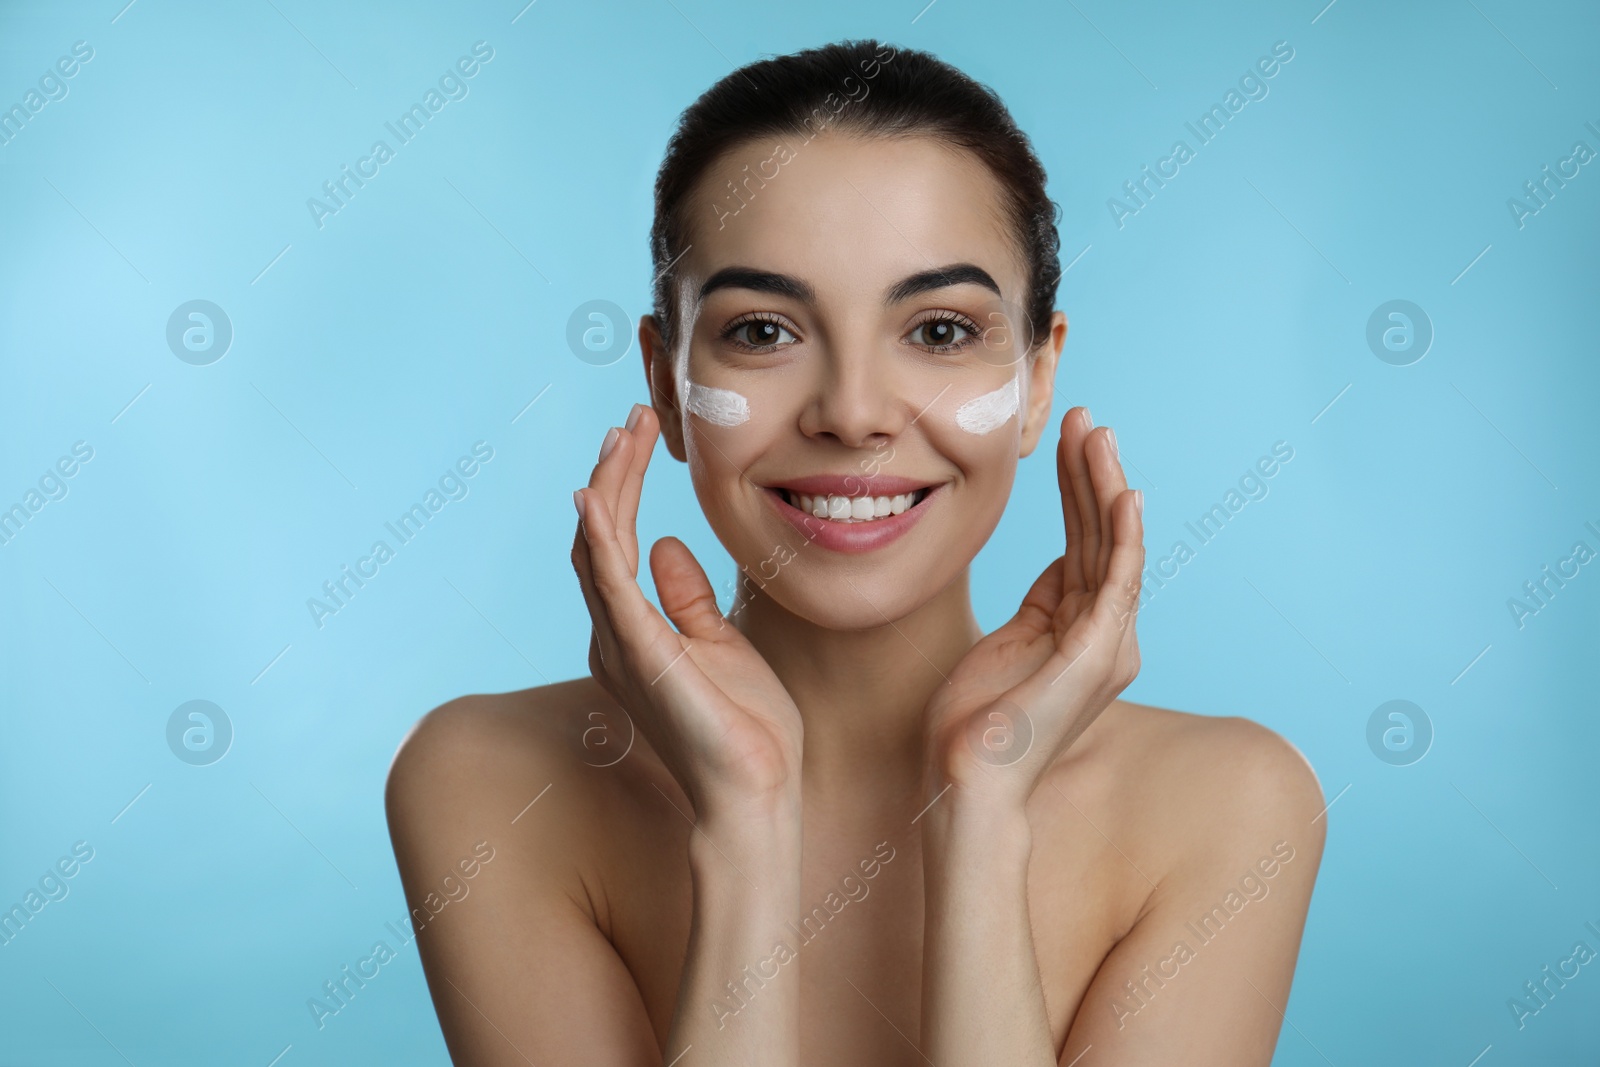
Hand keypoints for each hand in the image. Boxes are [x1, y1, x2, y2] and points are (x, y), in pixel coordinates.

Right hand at [571, 405, 803, 824]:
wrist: (756, 794)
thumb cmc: (744, 730)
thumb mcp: (720, 645)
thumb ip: (688, 599)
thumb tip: (667, 545)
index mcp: (632, 633)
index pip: (614, 543)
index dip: (621, 487)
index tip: (639, 437)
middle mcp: (613, 636)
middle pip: (599, 536)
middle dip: (613, 471)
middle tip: (633, 418)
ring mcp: (621, 645)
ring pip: (598, 547)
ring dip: (608, 485)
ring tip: (624, 433)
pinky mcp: (641, 655)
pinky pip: (609, 585)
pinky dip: (598, 538)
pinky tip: (594, 497)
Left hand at [922, 406, 1143, 810]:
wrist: (965, 780)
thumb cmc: (973, 722)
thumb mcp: (1008, 643)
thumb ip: (1040, 604)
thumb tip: (1057, 564)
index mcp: (1083, 630)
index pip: (1086, 542)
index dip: (1077, 489)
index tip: (1067, 439)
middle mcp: (1106, 635)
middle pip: (1103, 536)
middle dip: (1093, 473)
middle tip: (1085, 418)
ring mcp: (1107, 645)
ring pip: (1114, 547)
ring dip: (1106, 486)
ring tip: (1097, 433)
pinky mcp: (1098, 655)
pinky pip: (1118, 582)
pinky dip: (1124, 535)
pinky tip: (1121, 491)